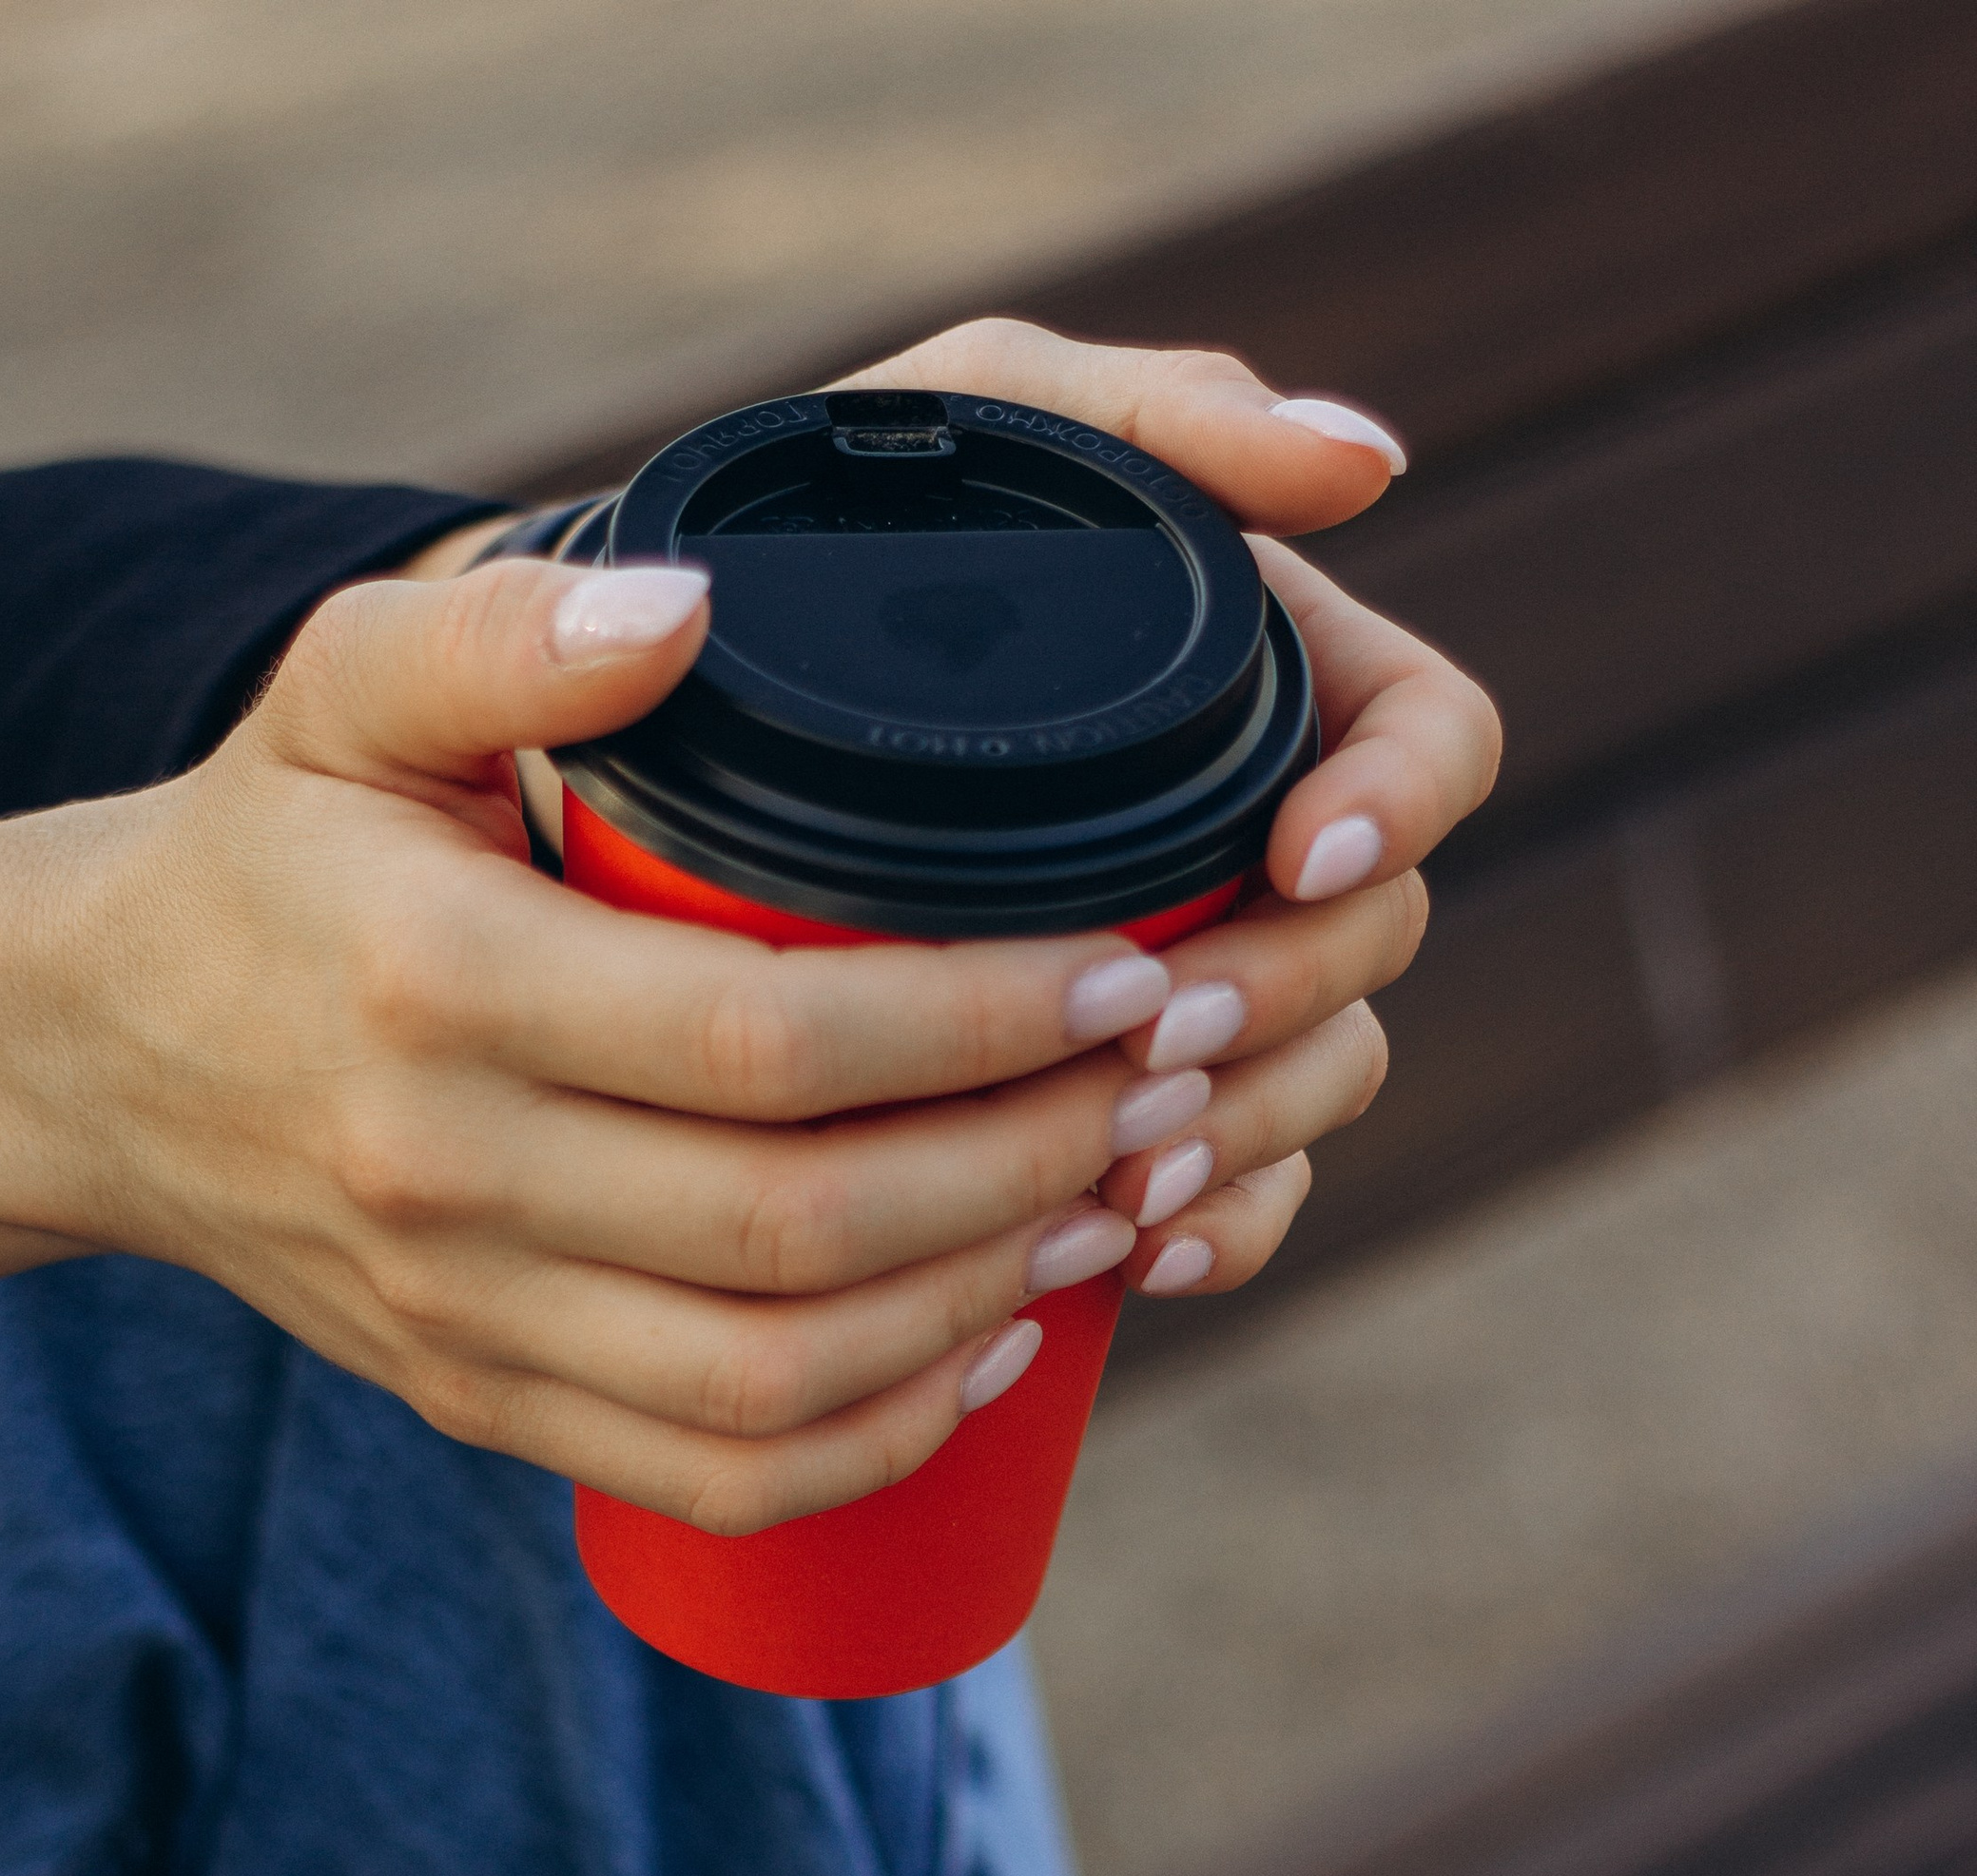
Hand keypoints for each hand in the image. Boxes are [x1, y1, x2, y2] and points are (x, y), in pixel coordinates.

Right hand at [0, 558, 1231, 1528]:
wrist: (95, 1058)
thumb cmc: (269, 850)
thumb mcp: (337, 684)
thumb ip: (505, 629)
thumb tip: (690, 604)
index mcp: (434, 987)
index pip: (766, 1039)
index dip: (978, 1018)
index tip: (1127, 966)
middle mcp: (445, 1179)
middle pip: (799, 1229)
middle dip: (1024, 1166)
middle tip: (1163, 1086)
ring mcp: (465, 1319)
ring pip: (776, 1381)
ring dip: (978, 1308)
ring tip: (1106, 1203)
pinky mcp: (483, 1405)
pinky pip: (711, 1474)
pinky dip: (873, 1437)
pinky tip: (984, 1350)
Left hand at [838, 324, 1502, 1300]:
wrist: (658, 705)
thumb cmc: (838, 518)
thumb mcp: (978, 416)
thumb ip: (1158, 407)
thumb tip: (1365, 466)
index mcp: (1273, 673)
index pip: (1430, 742)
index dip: (1398, 806)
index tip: (1296, 850)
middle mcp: (1261, 831)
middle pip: (1375, 940)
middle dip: (1288, 1002)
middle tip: (1153, 1037)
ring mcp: (1203, 973)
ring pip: (1320, 1079)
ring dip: (1252, 1131)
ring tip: (1129, 1167)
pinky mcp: (1124, 1097)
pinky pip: (1234, 1192)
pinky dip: (1209, 1229)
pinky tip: (1133, 1255)